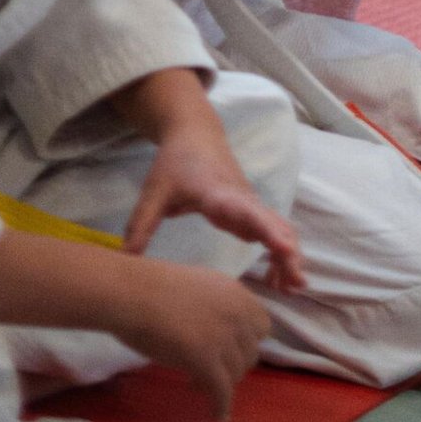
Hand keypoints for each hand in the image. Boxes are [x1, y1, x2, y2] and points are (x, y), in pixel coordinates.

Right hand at [110, 260, 272, 418]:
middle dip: (233, 363)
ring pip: (237, 373)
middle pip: (251, 352)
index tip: (229, 349)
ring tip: (198, 382)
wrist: (135, 293)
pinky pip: (222, 391)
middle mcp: (238, 314)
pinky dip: (221, 405)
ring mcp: (224, 337)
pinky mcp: (206, 360)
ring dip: (222, 382)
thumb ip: (219, 305)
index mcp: (237, 293)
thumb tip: (220, 328)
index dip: (246, 340)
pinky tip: (216, 414)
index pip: (262, 325)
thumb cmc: (156, 287)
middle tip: (210, 368)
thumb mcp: (201, 286)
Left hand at [123, 115, 303, 290]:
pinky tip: (277, 279)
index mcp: (220, 195)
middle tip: (295, 285)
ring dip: (288, 255)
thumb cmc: (175, 162)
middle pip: (274, 224)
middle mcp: (242, 200)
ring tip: (291, 288)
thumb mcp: (154, 192)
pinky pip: (272, 231)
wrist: (195, 133)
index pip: (248, 213)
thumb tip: (125, 263)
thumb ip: (140, 227)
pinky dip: (281, 252)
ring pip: (278, 228)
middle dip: (288, 252)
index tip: (285, 249)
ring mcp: (249, 204)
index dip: (267, 231)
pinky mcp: (249, 211)